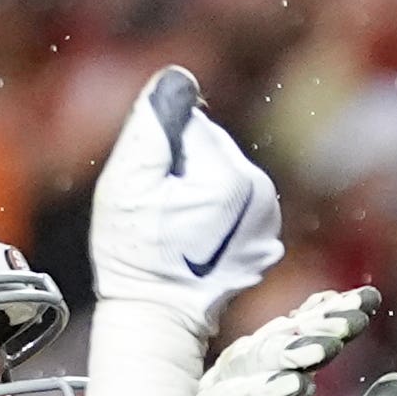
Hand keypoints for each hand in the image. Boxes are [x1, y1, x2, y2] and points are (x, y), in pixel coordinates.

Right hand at [90, 66, 285, 326]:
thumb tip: (178, 78)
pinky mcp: (264, 242)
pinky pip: (236, 206)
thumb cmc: (135, 252)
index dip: (164, 153)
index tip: (152, 191)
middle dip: (185, 170)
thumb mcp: (128, 181)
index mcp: (233, 177)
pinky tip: (194, 243)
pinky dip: (215, 217)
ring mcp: (268, 223)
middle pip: (213, 150)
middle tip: (160, 213)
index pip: (194, 126)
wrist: (157, 317)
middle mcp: (262, 195)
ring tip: (176, 231)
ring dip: (199, 192)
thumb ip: (154, 123)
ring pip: (224, 176)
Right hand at [185, 289, 396, 395]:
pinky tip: (295, 387)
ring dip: (290, 351)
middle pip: (281, 340)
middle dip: (317, 326)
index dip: (334, 316)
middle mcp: (248, 393)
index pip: (307, 339)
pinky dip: (260, 392)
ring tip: (329, 344)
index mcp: (280, 395)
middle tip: (352, 317)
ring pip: (252, 363)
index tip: (369, 301)